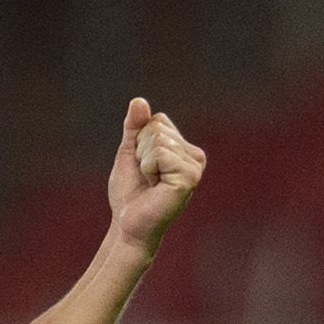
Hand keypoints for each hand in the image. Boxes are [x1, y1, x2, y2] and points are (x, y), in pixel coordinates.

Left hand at [108, 98, 204, 254]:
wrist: (128, 223)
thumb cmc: (130, 191)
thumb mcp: (129, 152)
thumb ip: (134, 126)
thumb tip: (139, 100)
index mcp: (185, 148)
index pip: (157, 119)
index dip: (139, 141)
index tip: (143, 165)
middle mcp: (195, 156)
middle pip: (156, 127)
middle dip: (140, 151)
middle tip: (146, 176)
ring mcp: (195, 167)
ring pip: (157, 139)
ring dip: (143, 161)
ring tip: (151, 182)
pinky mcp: (189, 178)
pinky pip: (160, 154)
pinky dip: (148, 168)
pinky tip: (155, 186)